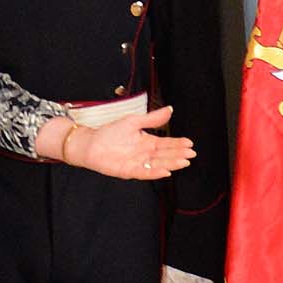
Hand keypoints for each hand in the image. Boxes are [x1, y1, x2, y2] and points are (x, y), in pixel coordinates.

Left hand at [63, 104, 195, 183]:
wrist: (90, 143)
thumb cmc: (110, 132)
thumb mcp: (133, 122)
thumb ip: (152, 119)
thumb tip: (170, 109)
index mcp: (147, 142)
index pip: (166, 143)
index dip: (178, 144)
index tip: (190, 143)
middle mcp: (145, 154)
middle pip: (165, 155)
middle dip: (179, 154)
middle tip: (191, 154)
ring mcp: (139, 163)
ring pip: (159, 164)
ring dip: (172, 163)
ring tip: (184, 161)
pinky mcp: (130, 171)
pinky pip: (145, 173)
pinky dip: (156, 173)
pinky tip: (166, 171)